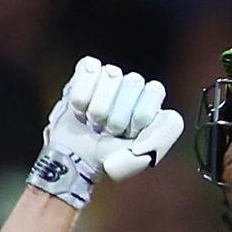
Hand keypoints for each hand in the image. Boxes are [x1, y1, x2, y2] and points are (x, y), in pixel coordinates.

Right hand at [27, 56, 183, 208]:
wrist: (73, 157)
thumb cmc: (108, 158)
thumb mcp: (136, 161)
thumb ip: (157, 144)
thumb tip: (151, 130)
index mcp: (152, 103)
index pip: (154, 91)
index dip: (138, 116)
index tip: (127, 135)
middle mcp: (134, 86)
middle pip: (134, 81)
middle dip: (116, 115)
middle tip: (108, 131)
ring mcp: (112, 76)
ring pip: (111, 75)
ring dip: (97, 109)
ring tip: (94, 122)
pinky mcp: (88, 70)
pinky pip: (88, 71)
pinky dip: (81, 98)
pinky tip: (81, 110)